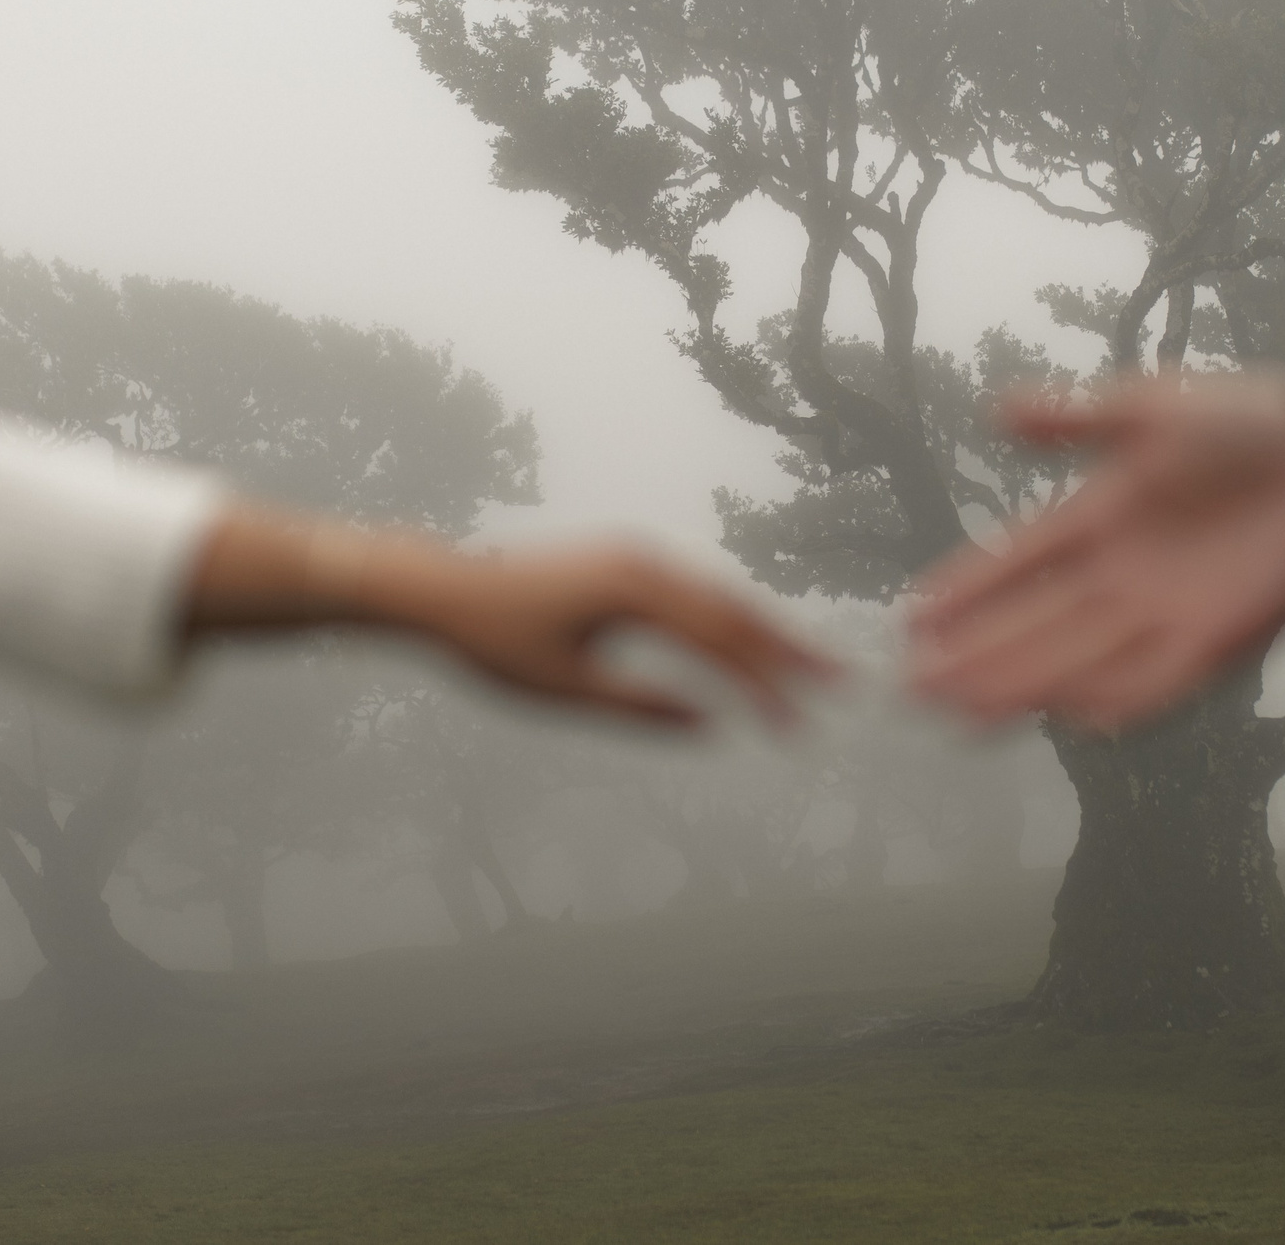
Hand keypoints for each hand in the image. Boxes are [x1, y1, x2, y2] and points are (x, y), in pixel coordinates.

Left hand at [186, 508, 829, 726]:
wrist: (441, 586)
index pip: (721, 642)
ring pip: (719, 597)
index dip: (766, 686)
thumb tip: (710, 726)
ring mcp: (637, 557)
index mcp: (635, 591)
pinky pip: (694, 591)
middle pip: (735, 609)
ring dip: (767, 633)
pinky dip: (731, 620)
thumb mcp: (564, 687)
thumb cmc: (494, 640)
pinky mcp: (626, 563)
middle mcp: (645, 563)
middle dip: (791, 651)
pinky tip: (748, 647)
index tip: (799, 727)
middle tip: (844, 685)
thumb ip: (640, 707)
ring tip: (811, 668)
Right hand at [908, 372, 1284, 732]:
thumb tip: (1000, 410)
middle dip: (974, 654)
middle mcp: (1122, 575)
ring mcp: (1166, 612)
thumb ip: (1077, 416)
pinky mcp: (1218, 639)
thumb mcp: (1152, 407)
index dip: (966, 588)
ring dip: (1021, 684)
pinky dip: (1117, 699)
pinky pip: (1157, 681)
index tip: (914, 616)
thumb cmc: (1250, 424)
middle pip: (1032, 624)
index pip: (1016, 561)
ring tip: (959, 706)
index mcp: (1100, 517)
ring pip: (1077, 659)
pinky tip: (1069, 716)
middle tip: (912, 682)